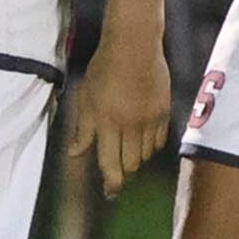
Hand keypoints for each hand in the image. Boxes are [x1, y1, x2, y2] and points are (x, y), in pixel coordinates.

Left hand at [67, 22, 172, 191]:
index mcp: (106, 122)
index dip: (111, 183)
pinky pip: (159, 141)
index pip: (110, 163)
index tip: (110, 193)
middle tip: (116, 162)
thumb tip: (74, 154)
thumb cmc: (104, 69)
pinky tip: (142, 133)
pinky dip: (150, 144)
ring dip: (136, 156)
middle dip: (122, 168)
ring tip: (127, 141)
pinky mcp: (164, 112)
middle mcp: (129, 125)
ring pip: (146, 155)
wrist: (134, 45)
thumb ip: (82, 130)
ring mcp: (149, 119)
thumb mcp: (85, 98)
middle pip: (130, 164)